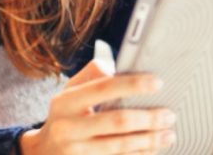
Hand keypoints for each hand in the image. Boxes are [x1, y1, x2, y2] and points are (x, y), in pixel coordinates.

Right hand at [19, 60, 176, 154]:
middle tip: (169, 114)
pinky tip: (154, 148)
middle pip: (117, 122)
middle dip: (148, 118)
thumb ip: (92, 74)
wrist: (43, 152)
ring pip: (121, 146)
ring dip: (150, 140)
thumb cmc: (65, 115)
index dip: (133, 84)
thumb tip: (116, 66)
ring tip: (168, 133)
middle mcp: (68, 127)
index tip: (157, 82)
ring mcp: (76, 151)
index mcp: (66, 101)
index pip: (104, 88)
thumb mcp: (70, 91)